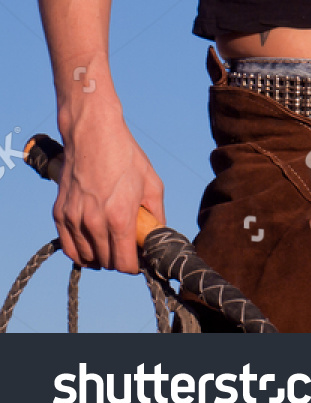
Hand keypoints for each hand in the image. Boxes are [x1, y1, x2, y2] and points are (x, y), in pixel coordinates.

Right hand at [52, 108, 164, 274]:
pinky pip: (69, 247)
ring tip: (111, 246)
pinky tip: (92, 245)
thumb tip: (157, 233)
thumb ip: (156, 214)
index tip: (140, 261)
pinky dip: (81, 252)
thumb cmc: (126, 157)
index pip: (124, 263)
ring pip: (86, 258)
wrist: (93, 136)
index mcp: (120, 217)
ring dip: (100, 257)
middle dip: (119, 261)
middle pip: (106, 262)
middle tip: (128, 251)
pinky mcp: (59, 214)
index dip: (135, 267)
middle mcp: (94, 223)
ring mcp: (73, 220)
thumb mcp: (152, 183)